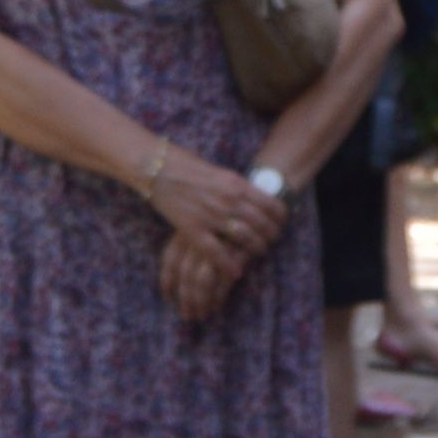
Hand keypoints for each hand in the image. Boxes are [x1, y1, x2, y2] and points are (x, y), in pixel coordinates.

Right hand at [142, 154, 280, 268]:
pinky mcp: (193, 229)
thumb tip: (254, 200)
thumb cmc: (187, 166)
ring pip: (245, 240)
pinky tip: (235, 272)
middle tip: (270, 242)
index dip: (280, 219)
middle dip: (270, 237)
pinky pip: (216, 253)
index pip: (272, 206)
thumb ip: (238, 188)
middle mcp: (229, 200)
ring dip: (255, 250)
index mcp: (237, 184)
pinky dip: (228, 265)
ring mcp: (212, 216)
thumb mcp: (221, 172)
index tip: (279, 224)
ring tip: (256, 252)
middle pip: (262, 226)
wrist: (156, 167)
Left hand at [156, 220, 253, 325]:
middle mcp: (200, 238)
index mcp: (190, 230)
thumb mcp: (209, 224)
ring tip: (202, 315)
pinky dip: (217, 297)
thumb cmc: (232, 215)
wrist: (263, 199)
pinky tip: (217, 306)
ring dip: (200, 302)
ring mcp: (217, 245)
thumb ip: (195, 243)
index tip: (168, 298)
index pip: (170, 260)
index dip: (167, 281)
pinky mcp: (236, 252)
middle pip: (185, 274)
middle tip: (189, 316)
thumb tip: (182, 275)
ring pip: (201, 281)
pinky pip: (221, 281)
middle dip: (186, 298)